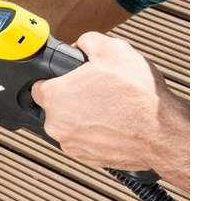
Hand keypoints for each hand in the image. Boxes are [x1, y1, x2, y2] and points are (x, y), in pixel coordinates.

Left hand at [31, 32, 189, 189]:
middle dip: (72, 96)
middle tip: (97, 89)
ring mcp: (70, 145)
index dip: (57, 78)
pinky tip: (114, 122)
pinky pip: (84, 140)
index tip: (70, 77)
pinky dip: (95, 132)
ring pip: (70, 124)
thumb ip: (87, 41)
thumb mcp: (113, 49)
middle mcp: (56, 125)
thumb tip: (80, 46)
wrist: (162, 132)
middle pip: (55, 105)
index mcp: (54, 97)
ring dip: (84, 115)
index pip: (38, 85)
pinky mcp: (86, 158)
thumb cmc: (138, 96)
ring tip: (110, 106)